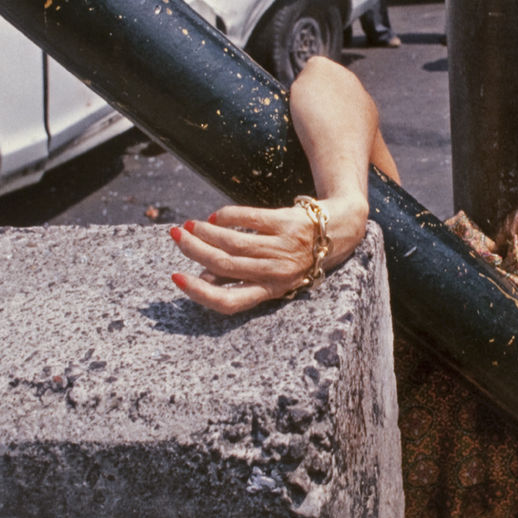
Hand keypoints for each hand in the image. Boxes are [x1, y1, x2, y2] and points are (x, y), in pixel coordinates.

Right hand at [170, 196, 367, 314]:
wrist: (341, 229)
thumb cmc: (300, 256)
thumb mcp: (278, 276)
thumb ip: (245, 277)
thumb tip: (203, 275)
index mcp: (272, 291)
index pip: (230, 301)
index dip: (200, 293)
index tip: (177, 278)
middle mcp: (277, 272)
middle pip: (225, 265)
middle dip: (194, 251)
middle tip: (176, 238)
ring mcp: (282, 247)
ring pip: (234, 242)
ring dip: (206, 233)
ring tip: (190, 226)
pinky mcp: (286, 222)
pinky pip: (249, 218)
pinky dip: (227, 216)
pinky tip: (216, 216)